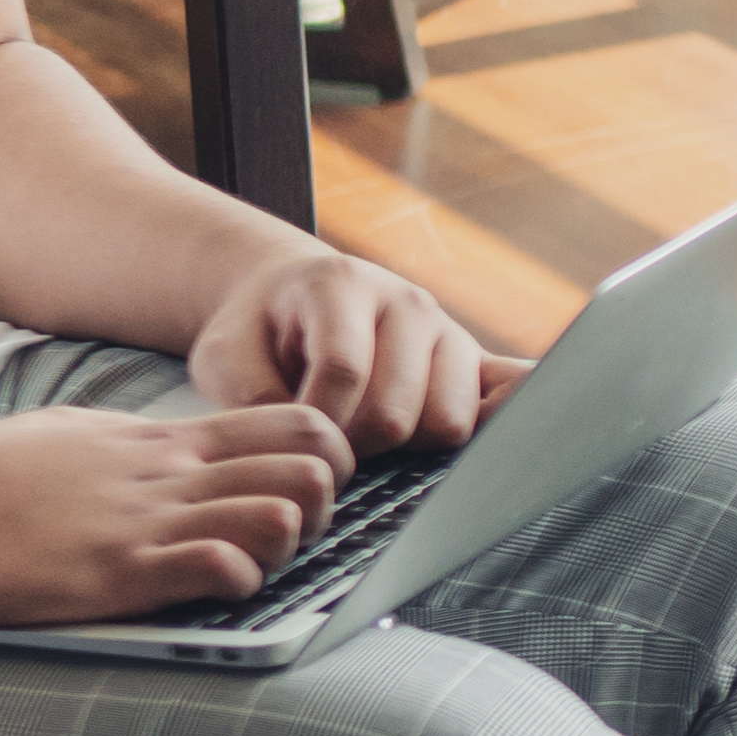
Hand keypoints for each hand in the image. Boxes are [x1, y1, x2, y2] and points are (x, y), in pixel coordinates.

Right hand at [0, 397, 354, 623]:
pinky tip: (212, 595)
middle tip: (294, 542)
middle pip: (312, 467)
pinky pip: (220, 571)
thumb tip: (174, 454)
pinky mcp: (119, 576)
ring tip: (253, 570)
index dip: (328, 462)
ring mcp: (146, 522)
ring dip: (288, 551)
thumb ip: (137, 448)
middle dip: (326, 510)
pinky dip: (238, 587)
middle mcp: (168, 473)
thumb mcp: (77, 437)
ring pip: (280, 516)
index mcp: (162, 439)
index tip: (306, 496)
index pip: (295, 421)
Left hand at [188, 244, 510, 449]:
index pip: (345, 371)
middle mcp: (408, 302)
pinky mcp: (475, 360)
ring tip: (367, 440)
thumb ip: (255, 397)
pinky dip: (503, 422)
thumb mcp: (226, 355)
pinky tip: (476, 449)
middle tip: (327, 449)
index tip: (295, 446)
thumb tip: (311, 448)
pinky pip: (510, 395)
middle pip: (399, 410)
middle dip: (356, 446)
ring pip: (450, 421)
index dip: (318, 426)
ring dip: (405, 448)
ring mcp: (448, 331)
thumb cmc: (257, 331)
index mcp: (343, 285)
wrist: (289, 296)